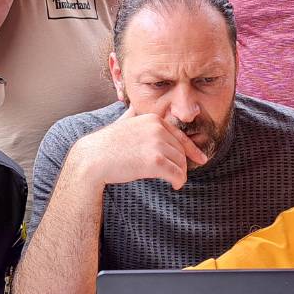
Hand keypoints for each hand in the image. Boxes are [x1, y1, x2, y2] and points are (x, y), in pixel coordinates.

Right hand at [73, 111, 208, 190]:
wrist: (93, 158)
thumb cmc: (106, 144)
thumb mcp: (122, 122)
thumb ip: (132, 114)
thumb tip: (132, 107)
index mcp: (153, 119)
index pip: (180, 136)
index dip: (192, 150)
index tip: (201, 159)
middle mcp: (157, 128)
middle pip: (181, 151)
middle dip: (181, 165)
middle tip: (176, 176)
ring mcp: (157, 144)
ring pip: (181, 164)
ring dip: (179, 175)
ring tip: (173, 182)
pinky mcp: (155, 161)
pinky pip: (176, 174)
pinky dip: (178, 182)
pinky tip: (173, 186)